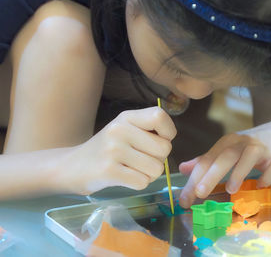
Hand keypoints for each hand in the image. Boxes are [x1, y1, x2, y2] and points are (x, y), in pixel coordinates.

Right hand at [57, 107, 176, 194]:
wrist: (72, 167)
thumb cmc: (107, 149)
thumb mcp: (124, 130)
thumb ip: (148, 130)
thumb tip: (169, 142)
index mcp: (126, 117)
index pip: (159, 116)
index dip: (168, 132)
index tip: (160, 141)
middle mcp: (119, 130)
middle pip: (164, 148)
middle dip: (159, 159)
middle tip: (142, 160)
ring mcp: (113, 150)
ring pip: (156, 168)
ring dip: (149, 174)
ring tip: (132, 169)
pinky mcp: (108, 171)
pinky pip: (142, 182)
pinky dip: (139, 183)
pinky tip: (125, 178)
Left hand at [179, 112, 270, 207]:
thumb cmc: (256, 147)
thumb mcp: (230, 150)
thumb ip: (208, 160)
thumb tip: (184, 168)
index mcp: (228, 143)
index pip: (207, 160)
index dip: (194, 179)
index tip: (184, 199)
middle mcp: (243, 143)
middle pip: (225, 157)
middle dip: (211, 175)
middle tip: (199, 193)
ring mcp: (263, 149)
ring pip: (248, 157)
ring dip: (239, 172)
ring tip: (230, 190)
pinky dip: (267, 175)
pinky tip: (261, 185)